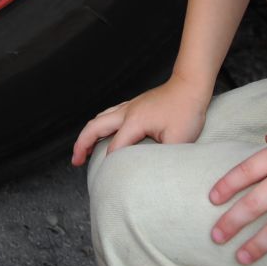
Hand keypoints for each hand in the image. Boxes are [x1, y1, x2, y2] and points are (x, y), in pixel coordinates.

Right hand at [70, 76, 212, 166]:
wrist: (191, 85)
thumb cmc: (186, 111)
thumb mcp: (178, 140)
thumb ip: (161, 157)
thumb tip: (151, 171)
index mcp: (134, 121)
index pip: (114, 147)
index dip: (111, 164)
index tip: (109, 180)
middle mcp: (127, 112)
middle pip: (94, 127)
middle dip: (82, 145)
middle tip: (75, 161)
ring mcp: (130, 106)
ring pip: (100, 118)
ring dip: (88, 133)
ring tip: (83, 150)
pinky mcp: (135, 104)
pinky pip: (109, 114)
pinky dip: (100, 125)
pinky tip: (104, 132)